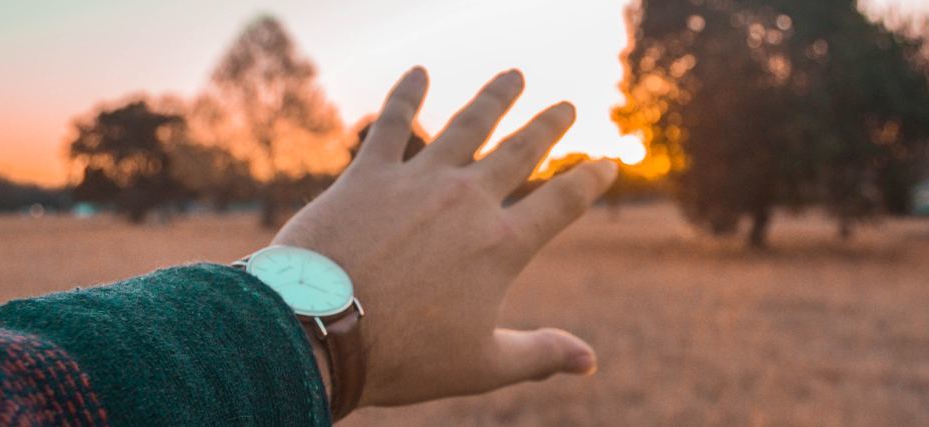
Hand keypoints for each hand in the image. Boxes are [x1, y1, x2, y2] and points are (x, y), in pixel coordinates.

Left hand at [271, 67, 617, 408]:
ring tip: (514, 76)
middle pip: (521, 151)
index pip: (562, 203)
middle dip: (549, 126)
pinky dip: (404, 94)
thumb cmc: (403, 355)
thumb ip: (539, 354)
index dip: (590, 180)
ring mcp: (418, 181)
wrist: (319, 330)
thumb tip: (590, 361)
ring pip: (467, 125)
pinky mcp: (368, 174)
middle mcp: (467, 201)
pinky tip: (418, 73)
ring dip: (495, 98)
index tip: (609, 162)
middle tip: (567, 106)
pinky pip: (391, 123)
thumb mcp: (481, 366)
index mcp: (502, 245)